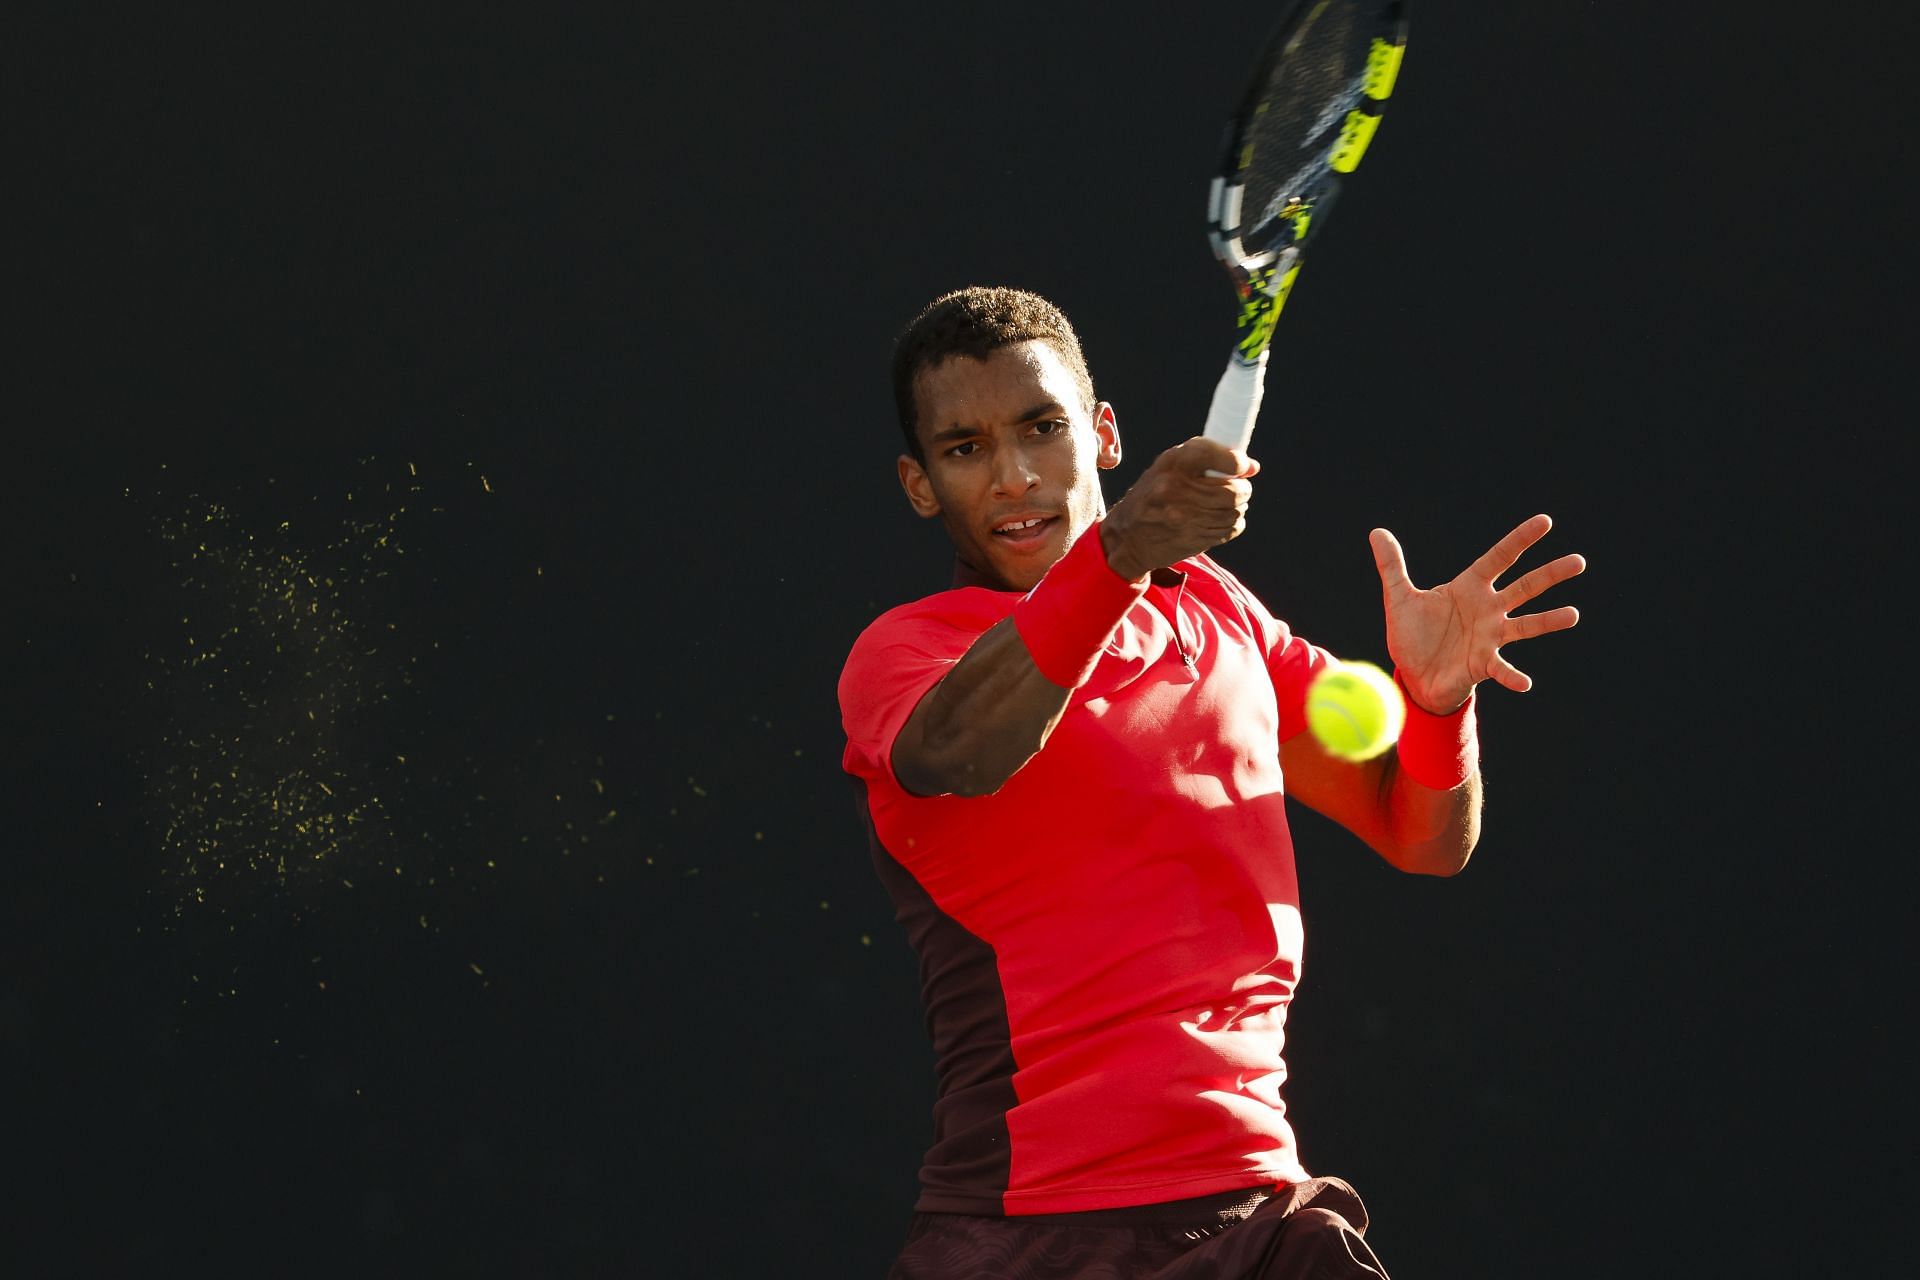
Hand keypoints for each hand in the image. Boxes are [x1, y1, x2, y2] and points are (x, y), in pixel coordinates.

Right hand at [1101, 438, 1258, 579]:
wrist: (1127, 536)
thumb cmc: (1153, 494)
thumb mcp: (1169, 466)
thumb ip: (1207, 458)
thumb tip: (1252, 467)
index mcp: (1172, 463)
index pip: (1215, 456)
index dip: (1237, 462)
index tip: (1242, 467)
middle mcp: (1177, 488)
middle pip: (1232, 491)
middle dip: (1243, 490)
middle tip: (1239, 489)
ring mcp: (1184, 517)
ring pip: (1234, 512)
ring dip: (1238, 509)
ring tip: (1227, 506)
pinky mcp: (1192, 539)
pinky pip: (1229, 530)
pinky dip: (1232, 525)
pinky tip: (1220, 521)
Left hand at [1371, 514, 1584, 713]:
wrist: (1414, 675)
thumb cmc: (1413, 636)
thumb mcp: (1400, 598)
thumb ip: (1392, 566)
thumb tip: (1377, 532)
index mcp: (1470, 587)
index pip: (1499, 558)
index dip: (1520, 540)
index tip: (1545, 522)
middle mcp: (1487, 609)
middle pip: (1524, 587)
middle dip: (1550, 574)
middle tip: (1579, 561)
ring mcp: (1490, 637)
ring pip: (1525, 625)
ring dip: (1548, 621)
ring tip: (1573, 614)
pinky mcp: (1483, 664)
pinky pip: (1501, 669)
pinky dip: (1512, 676)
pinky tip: (1525, 683)